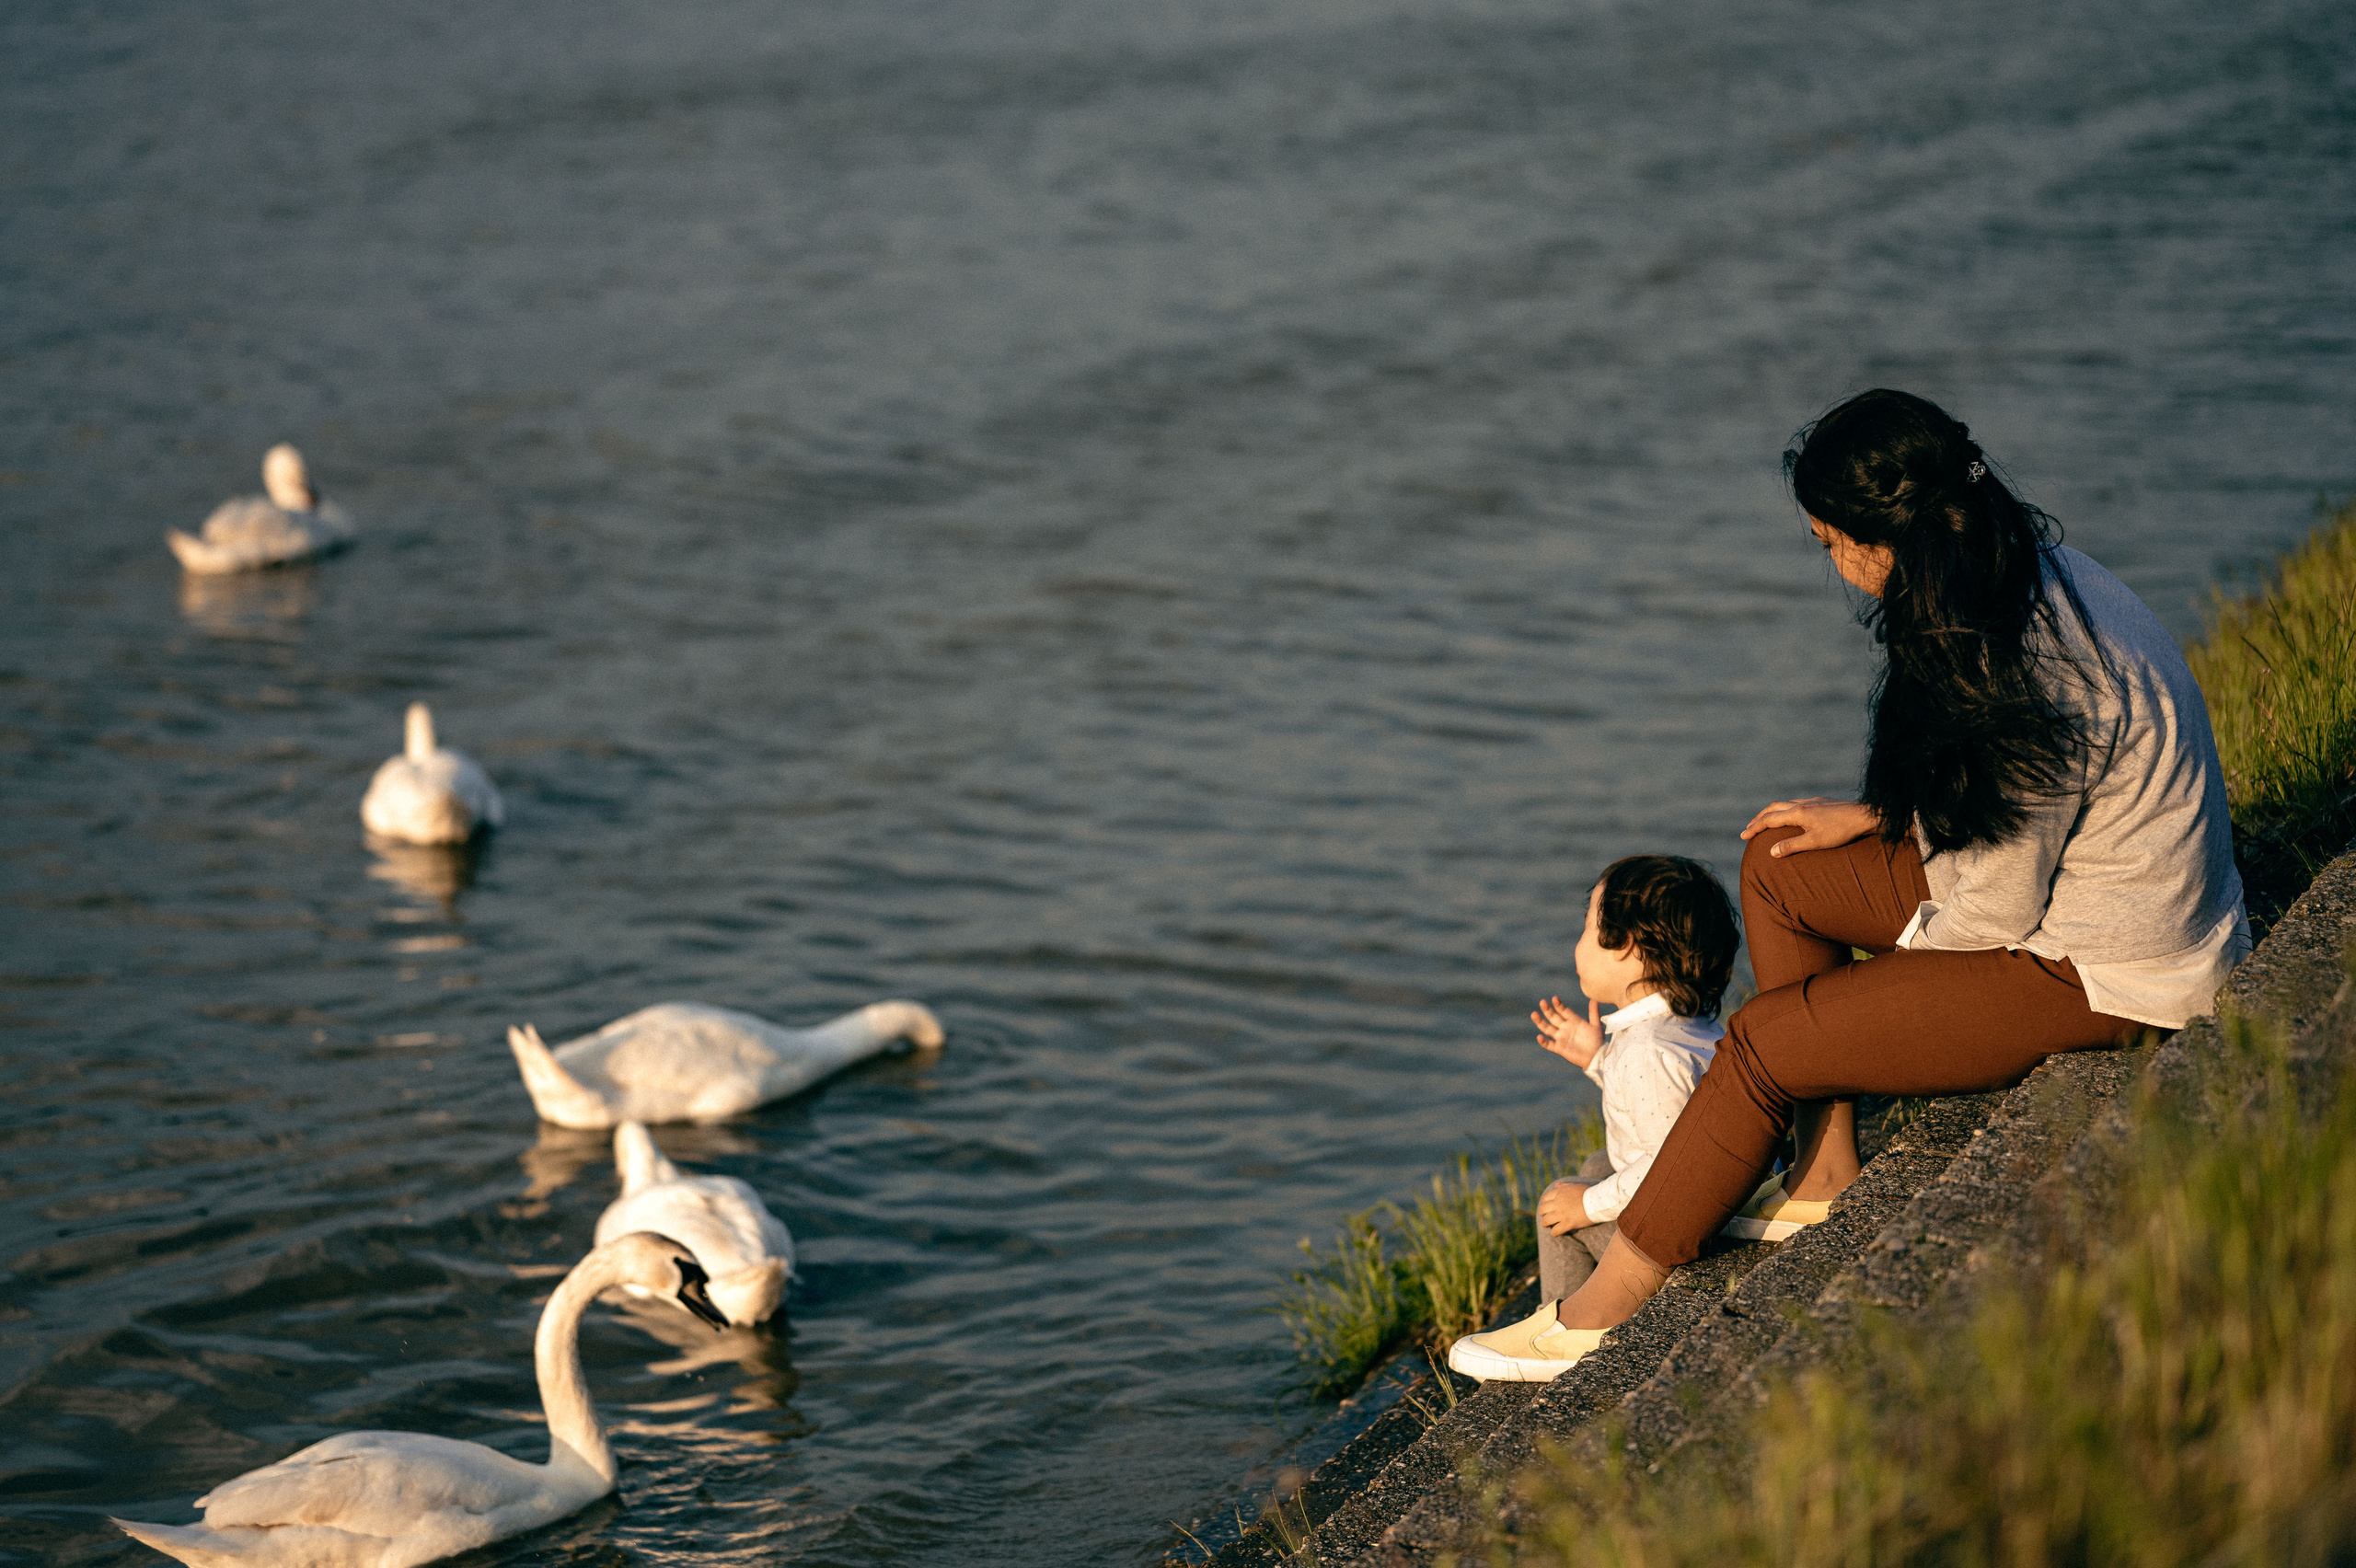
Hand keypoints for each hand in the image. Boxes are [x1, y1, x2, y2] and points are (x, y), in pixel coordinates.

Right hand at [1533, 994, 1602, 1068]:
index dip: (1559, 1005)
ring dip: (1540, 1022)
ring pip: (1548, 1029)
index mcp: (1573, 1021)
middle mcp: (1565, 1028)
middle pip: (1553, 1017)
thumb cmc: (1598, 1041)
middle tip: (1542, 1002)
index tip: (1555, 998)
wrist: (1597, 1057)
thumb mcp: (1596, 1026)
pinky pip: (1549, 1045)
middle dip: (1547, 1010)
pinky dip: (1543, 1042)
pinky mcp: (1560, 1048)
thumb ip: (1594, 1013)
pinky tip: (1539, 1037)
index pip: (1563, 1011)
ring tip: (1534, 1014)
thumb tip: (1594, 999)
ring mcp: (1561, 1038)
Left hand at [1537, 1180, 1591, 1234]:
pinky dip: (1554, 1233)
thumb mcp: (1575, 1186)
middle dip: (1543, 1214)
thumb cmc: (1589, 1193)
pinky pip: (1555, 1231)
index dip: (1544, 1204)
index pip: (1545, 1198)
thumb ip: (1564, 1186)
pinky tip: (1556, 1233)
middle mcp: (1558, 1203)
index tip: (1547, 1208)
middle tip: (1547, 1217)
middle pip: (1542, 1209)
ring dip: (1546, 1224)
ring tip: (1549, 1226)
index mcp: (1560, 1193)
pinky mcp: (1568, 1223)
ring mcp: (1562, 1214)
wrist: (1598, 1202)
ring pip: (1546, 1221)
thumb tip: (1555, 1185)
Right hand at [1738, 797, 1881, 856]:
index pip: (1769, 819)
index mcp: (1797, 813)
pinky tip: (1793, 816)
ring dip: (1772, 812)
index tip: (1743, 836)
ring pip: (1785, 803)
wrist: (1866, 815)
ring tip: (1767, 821)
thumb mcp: (1816, 842)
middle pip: (1773, 807)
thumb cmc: (1841, 831)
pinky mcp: (1822, 802)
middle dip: (1759, 818)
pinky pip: (1797, 803)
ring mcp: (1813, 801)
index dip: (1754, 827)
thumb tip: (1771, 852)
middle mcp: (1802, 804)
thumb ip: (1792, 846)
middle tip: (1749, 827)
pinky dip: (1786, 809)